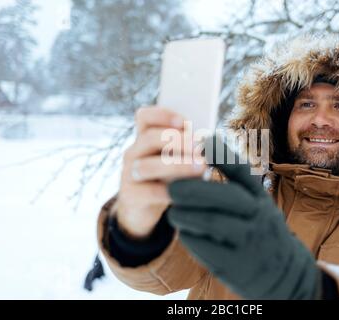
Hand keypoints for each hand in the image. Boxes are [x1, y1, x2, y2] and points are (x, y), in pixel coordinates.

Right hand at [117, 106, 205, 238]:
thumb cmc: (169, 179)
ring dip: (177, 165)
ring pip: (147, 165)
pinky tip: (185, 192)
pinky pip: (149, 192)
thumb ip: (188, 151)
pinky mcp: (130, 195)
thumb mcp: (178, 161)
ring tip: (200, 167)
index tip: (185, 122)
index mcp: (145, 138)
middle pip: (149, 138)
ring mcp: (129, 173)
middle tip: (199, 146)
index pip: (145, 117)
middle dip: (176, 140)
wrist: (147, 210)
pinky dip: (169, 191)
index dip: (163, 115)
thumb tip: (210, 146)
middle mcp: (134, 152)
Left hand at [167, 138, 320, 298]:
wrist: (285, 274)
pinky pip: (204, 246)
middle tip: (171, 187)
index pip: (242, 170)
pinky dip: (189, 236)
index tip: (201, 142)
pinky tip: (185, 231)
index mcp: (261, 199)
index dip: (221, 154)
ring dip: (185, 213)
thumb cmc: (261, 230)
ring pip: (211, 221)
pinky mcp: (235, 265)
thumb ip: (238, 183)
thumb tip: (206, 148)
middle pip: (225, 195)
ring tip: (174, 211)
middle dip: (193, 188)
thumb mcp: (259, 205)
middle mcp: (260, 216)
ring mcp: (249, 242)